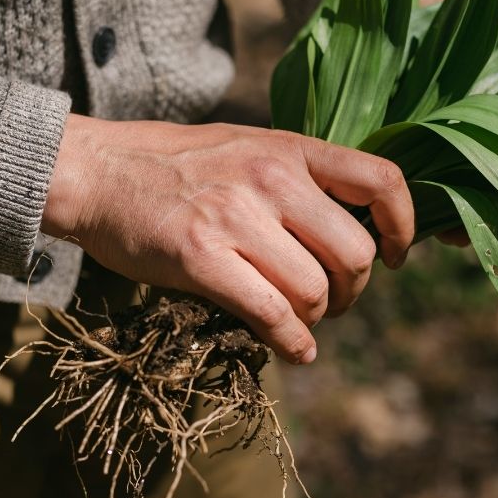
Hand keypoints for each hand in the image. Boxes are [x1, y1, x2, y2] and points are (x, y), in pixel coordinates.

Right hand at [42, 116, 414, 363]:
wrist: (96, 171)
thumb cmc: (172, 165)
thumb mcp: (246, 147)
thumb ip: (296, 179)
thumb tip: (344, 233)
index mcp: (289, 148)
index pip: (381, 181)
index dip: (401, 227)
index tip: (393, 257)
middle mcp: (271, 178)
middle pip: (354, 254)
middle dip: (353, 292)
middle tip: (334, 303)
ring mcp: (235, 217)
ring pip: (315, 291)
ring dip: (317, 320)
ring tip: (300, 323)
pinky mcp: (201, 257)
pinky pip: (271, 314)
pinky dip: (292, 343)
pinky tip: (292, 350)